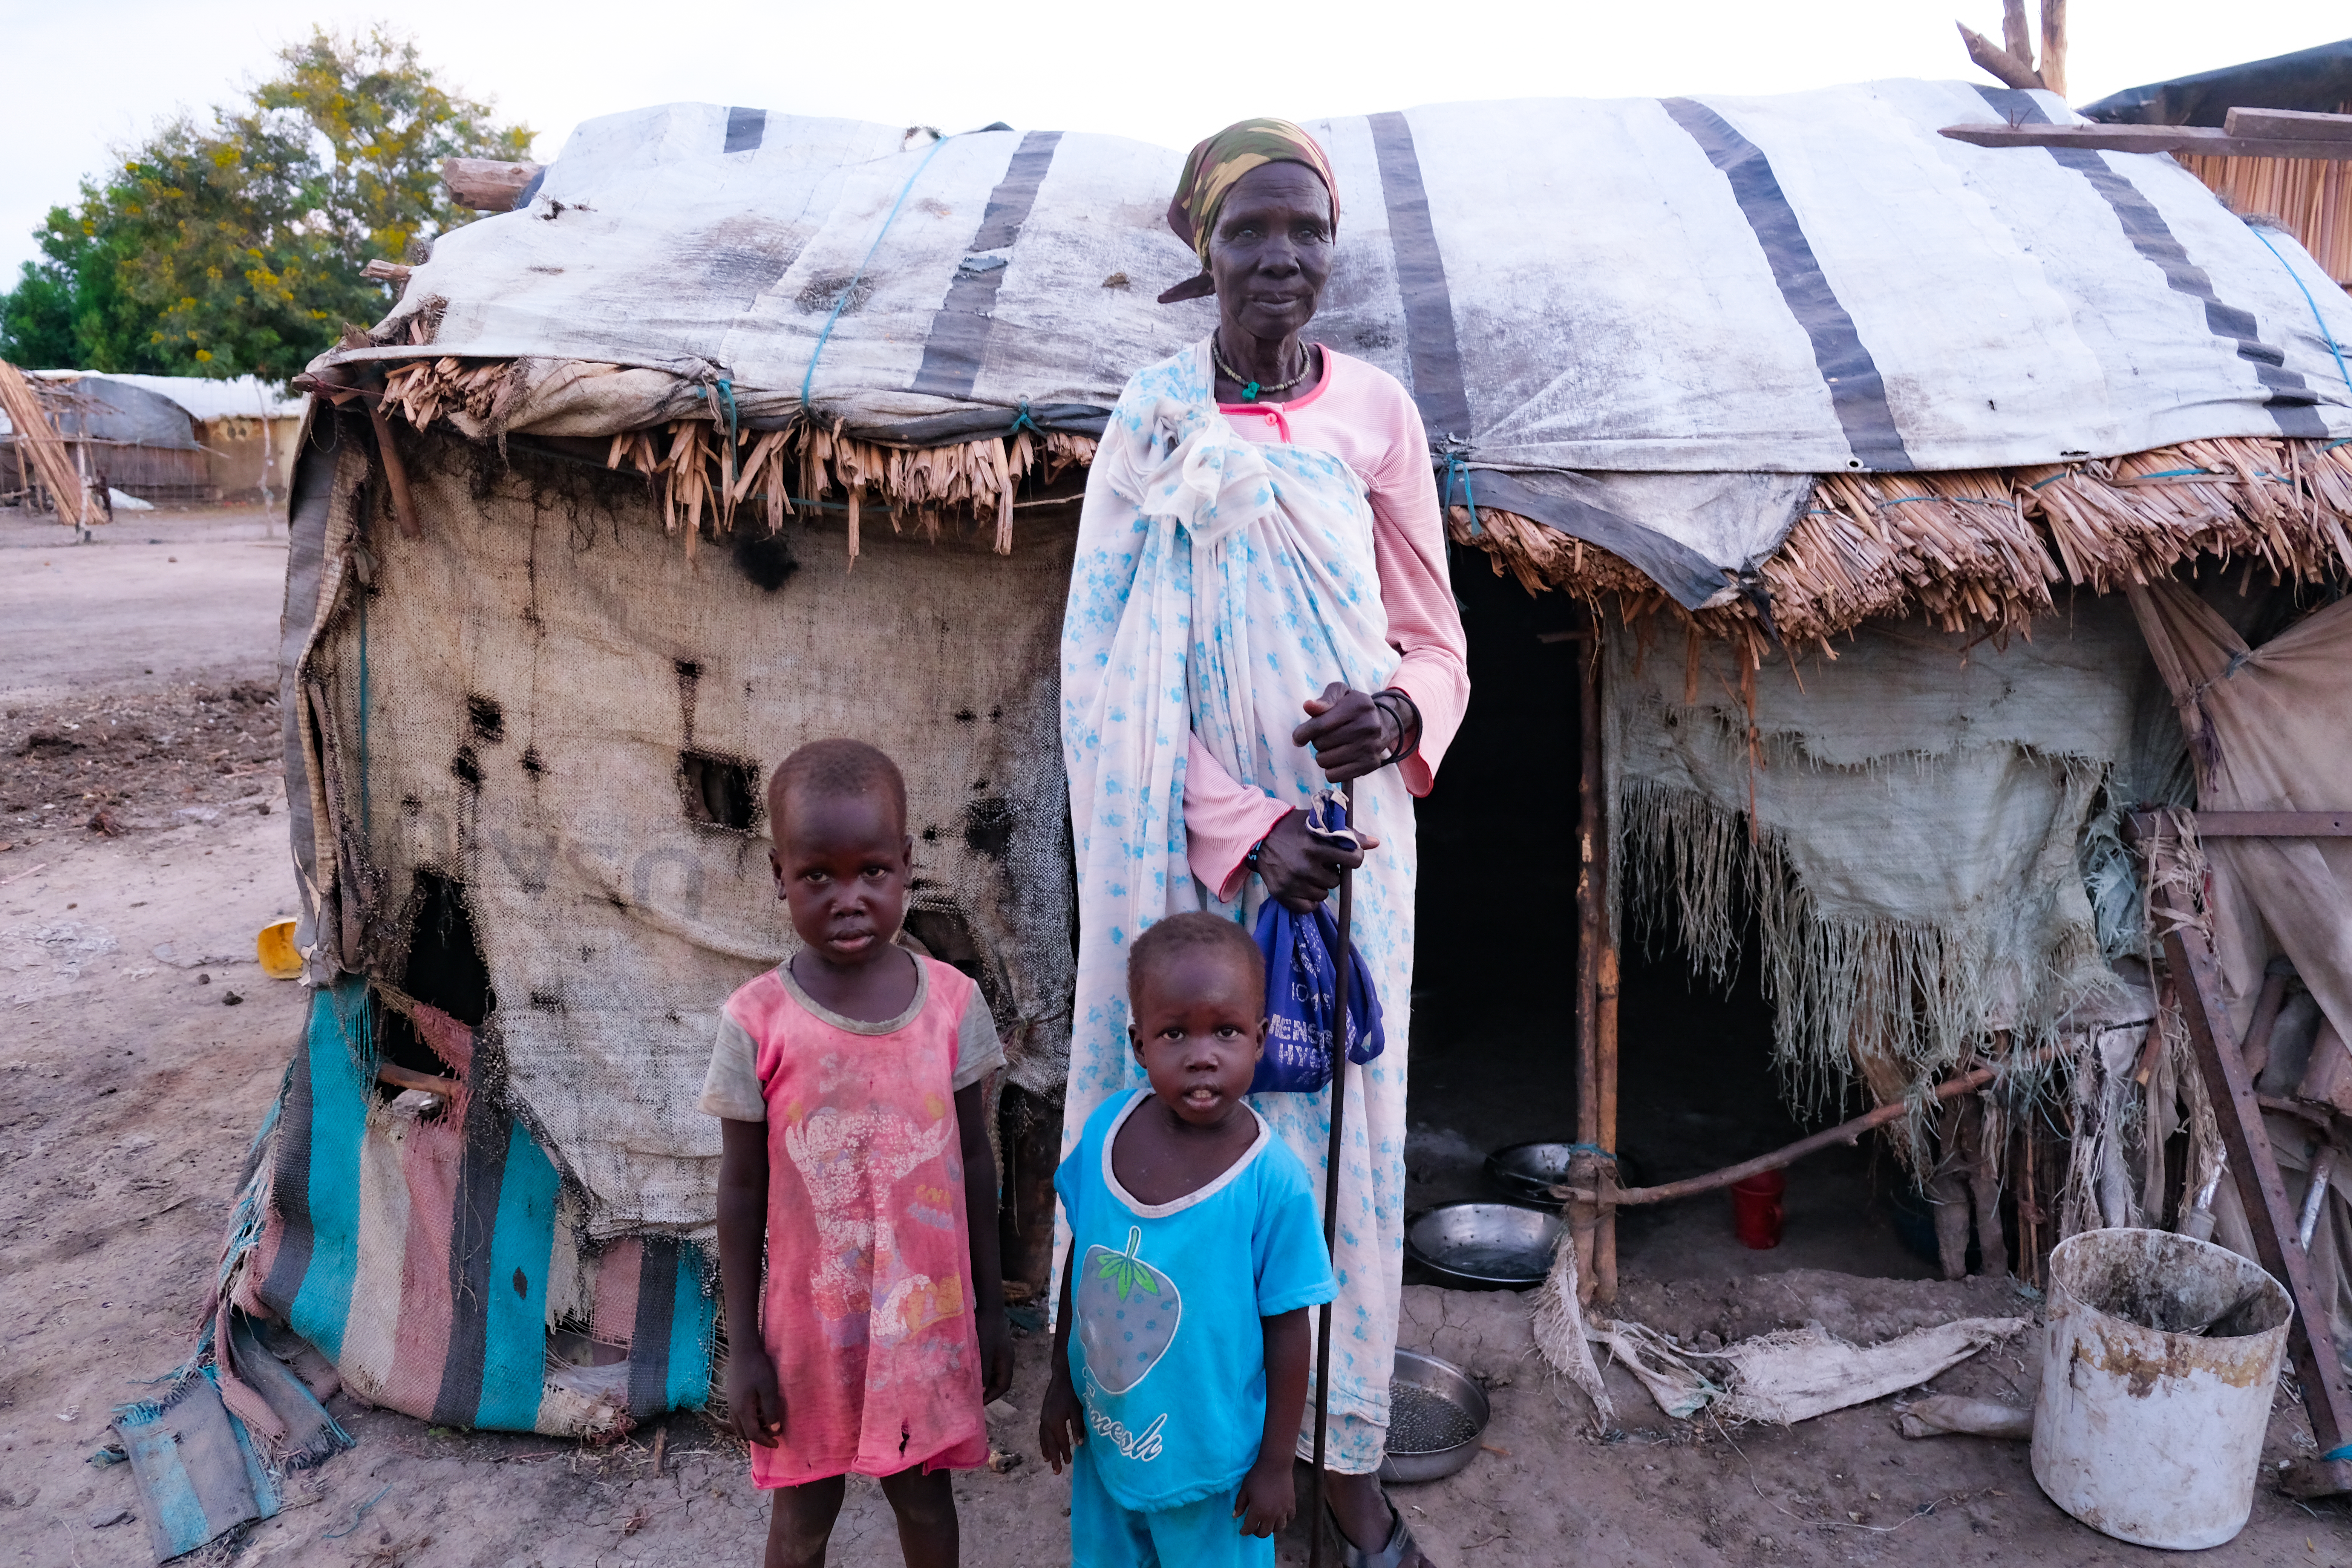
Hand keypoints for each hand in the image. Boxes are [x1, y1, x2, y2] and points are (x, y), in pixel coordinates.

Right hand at [724, 1345, 784, 1447]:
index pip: (752, 1434)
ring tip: (766, 1424)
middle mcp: (733, 1409)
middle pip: (743, 1432)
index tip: (777, 1443)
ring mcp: (730, 1402)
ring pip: (738, 1424)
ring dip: (751, 1429)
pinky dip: (747, 1420)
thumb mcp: (769, 1389)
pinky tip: (758, 1411)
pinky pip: (737, 1415)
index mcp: (742, 1409)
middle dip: (757, 1437)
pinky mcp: (731, 1395)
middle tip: (772, 1435)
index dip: (765, 1441)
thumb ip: (771, 1411)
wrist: (743, 1350)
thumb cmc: (758, 1368)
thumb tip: (774, 1430)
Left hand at [978, 1307, 1013, 1403]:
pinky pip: (989, 1362)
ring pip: (993, 1371)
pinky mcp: (994, 1344)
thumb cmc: (986, 1329)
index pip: (1003, 1386)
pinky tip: (970, 1368)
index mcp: (1006, 1362)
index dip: (991, 1396)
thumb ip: (982, 1371)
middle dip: (987, 1390)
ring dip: (983, 1379)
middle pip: (999, 1380)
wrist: (989, 1306)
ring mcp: (1001, 1350)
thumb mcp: (983, 1352)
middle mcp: (1006, 1358)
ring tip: (969, 1384)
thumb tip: (980, 1390)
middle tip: (972, 1396)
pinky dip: (981, 1369)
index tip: (977, 1403)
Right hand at [1038, 1370, 1084, 1473]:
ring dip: (1046, 1450)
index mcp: (1055, 1422)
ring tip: (1048, 1461)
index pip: (1060, 1442)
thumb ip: (1078, 1427)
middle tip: (1056, 1471)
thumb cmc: (1074, 1392)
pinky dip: (1043, 1440)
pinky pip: (1041, 1431)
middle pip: (1049, 1443)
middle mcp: (1046, 1421)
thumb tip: (1080, 1445)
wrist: (1063, 1375)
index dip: (1064, 1453)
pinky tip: (1045, 1444)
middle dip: (1053, 1457)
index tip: (1068, 1463)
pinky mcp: (1044, 1413)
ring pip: (1043, 1438)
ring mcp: (1043, 1417)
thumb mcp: (1078, 1410)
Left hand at [1233, 1454, 1295, 1536]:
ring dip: (1272, 1528)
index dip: (1244, 1531)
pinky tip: (1280, 1516)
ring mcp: (1283, 1511)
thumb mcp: (1244, 1489)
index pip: (1250, 1528)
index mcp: (1258, 1511)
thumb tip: (1235, 1516)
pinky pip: (1290, 1518)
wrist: (1275, 1465)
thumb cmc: (1257, 1476)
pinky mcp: (1291, 1504)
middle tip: (1254, 1528)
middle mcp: (1271, 1515)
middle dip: (1257, 1533)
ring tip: (1267, 1523)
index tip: (1242, 1531)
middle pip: (1265, 1532)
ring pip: (1279, 1529)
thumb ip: (1239, 1504)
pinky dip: (1284, 1520)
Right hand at [1253, 808, 1380, 913]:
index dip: (1353, 857)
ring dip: (1320, 885)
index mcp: (1315, 847)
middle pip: (1337, 881)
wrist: (1257, 836)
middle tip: (1321, 862)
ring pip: (1323, 894)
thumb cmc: (1292, 827)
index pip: (1352, 860)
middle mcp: (1304, 867)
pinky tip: (1303, 885)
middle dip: (1332, 872)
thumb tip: (1375, 843)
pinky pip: (1309, 907)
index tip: (1346, 855)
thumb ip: (1347, 834)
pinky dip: (1309, 899)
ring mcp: (1292, 883)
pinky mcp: (1282, 894)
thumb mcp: (1319, 823)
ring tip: (1309, 872)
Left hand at [1292, 682, 1398, 781]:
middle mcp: (1368, 726)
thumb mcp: (1340, 694)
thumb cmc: (1353, 708)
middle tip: (1326, 736)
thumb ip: (1324, 699)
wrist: (1382, 723)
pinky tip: (1337, 759)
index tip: (1298, 737)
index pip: (1321, 724)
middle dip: (1317, 741)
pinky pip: (1334, 776)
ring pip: (1325, 761)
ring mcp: (1370, 747)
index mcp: (1359, 705)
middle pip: (1320, 743)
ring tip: (1332, 747)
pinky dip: (1330, 770)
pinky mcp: (1370, 765)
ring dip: (1323, 755)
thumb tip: (1308, 706)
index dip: (1303, 732)